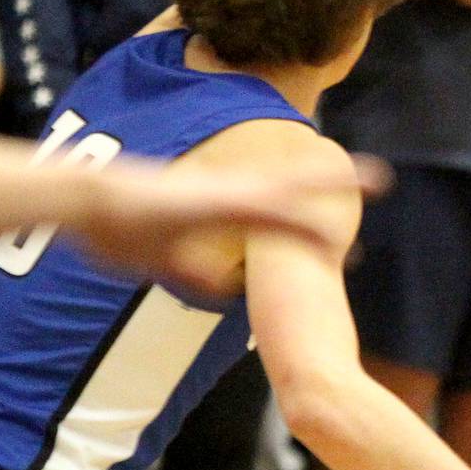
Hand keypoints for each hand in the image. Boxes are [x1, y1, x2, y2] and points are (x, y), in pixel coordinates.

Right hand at [69, 152, 385, 295]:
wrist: (89, 204)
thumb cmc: (117, 228)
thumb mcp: (166, 261)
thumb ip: (199, 274)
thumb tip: (226, 290)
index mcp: (225, 207)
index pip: (281, 211)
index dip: (313, 220)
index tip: (345, 228)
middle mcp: (236, 194)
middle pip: (300, 185)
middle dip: (340, 182)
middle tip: (381, 178)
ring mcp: (230, 194)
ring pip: (296, 188)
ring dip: (334, 185)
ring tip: (377, 179)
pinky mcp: (220, 202)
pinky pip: (270, 208)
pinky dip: (300, 214)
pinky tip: (329, 214)